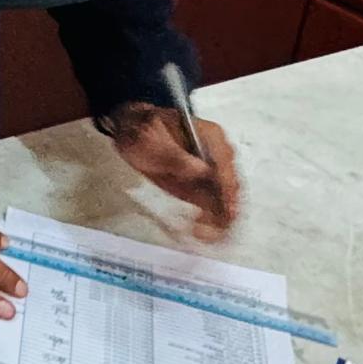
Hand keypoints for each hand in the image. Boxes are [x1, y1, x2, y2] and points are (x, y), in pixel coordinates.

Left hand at [109, 104, 241, 240]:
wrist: (130, 130)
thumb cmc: (141, 128)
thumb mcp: (150, 137)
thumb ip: (174, 155)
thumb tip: (200, 170)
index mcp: (211, 137)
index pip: (227, 165)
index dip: (227, 188)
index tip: (226, 209)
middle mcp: (218, 156)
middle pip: (232, 186)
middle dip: (225, 210)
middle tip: (208, 228)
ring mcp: (212, 173)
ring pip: (227, 201)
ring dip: (220, 221)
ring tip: (203, 235)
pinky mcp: (202, 188)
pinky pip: (214, 208)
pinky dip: (211, 221)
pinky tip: (200, 232)